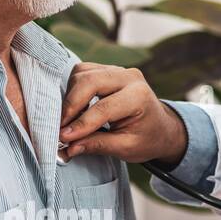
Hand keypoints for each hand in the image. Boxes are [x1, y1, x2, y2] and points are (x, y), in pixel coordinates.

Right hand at [59, 63, 187, 164]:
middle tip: (59, 127)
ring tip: (67, 119)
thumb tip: (69, 148)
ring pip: (82, 73)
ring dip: (70, 96)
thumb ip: (98, 145)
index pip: (103, 108)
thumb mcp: (126, 148)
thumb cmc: (147, 139)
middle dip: (70, 105)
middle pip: (89, 81)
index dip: (80, 124)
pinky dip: (73, 89)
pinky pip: (83, 72)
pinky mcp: (107, 70)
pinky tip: (73, 108)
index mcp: (139, 97)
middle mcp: (129, 77)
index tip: (63, 137)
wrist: (160, 127)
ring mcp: (118, 70)